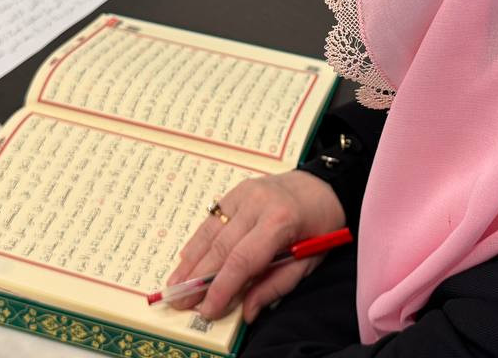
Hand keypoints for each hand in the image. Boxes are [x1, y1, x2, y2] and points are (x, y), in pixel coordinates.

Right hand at [167, 170, 344, 321]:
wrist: (322, 185)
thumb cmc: (320, 224)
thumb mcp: (309, 259)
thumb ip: (277, 284)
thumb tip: (248, 312)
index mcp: (281, 221)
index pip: (242, 259)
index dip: (222, 287)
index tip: (207, 309)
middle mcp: (257, 203)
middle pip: (220, 246)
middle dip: (199, 278)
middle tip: (182, 302)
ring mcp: (243, 193)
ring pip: (210, 232)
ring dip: (191, 261)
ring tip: (175, 285)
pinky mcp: (235, 191)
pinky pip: (211, 220)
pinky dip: (197, 241)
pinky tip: (186, 260)